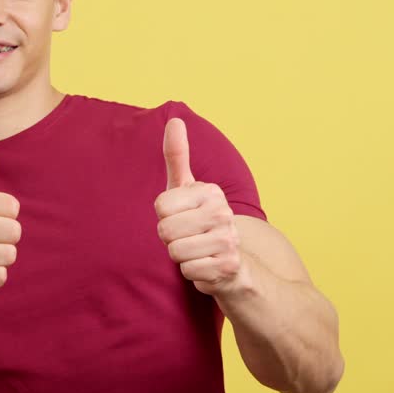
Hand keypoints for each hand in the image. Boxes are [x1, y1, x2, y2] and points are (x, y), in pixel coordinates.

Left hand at [154, 117, 248, 295]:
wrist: (233, 262)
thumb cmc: (200, 222)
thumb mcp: (186, 189)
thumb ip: (177, 156)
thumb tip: (174, 119)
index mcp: (210, 191)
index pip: (160, 207)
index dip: (165, 217)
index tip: (182, 217)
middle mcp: (223, 213)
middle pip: (165, 231)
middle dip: (171, 239)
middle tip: (189, 237)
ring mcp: (228, 240)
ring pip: (175, 252)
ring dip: (181, 257)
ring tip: (197, 251)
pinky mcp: (228, 266)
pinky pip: (188, 271)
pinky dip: (193, 273)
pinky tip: (206, 266)